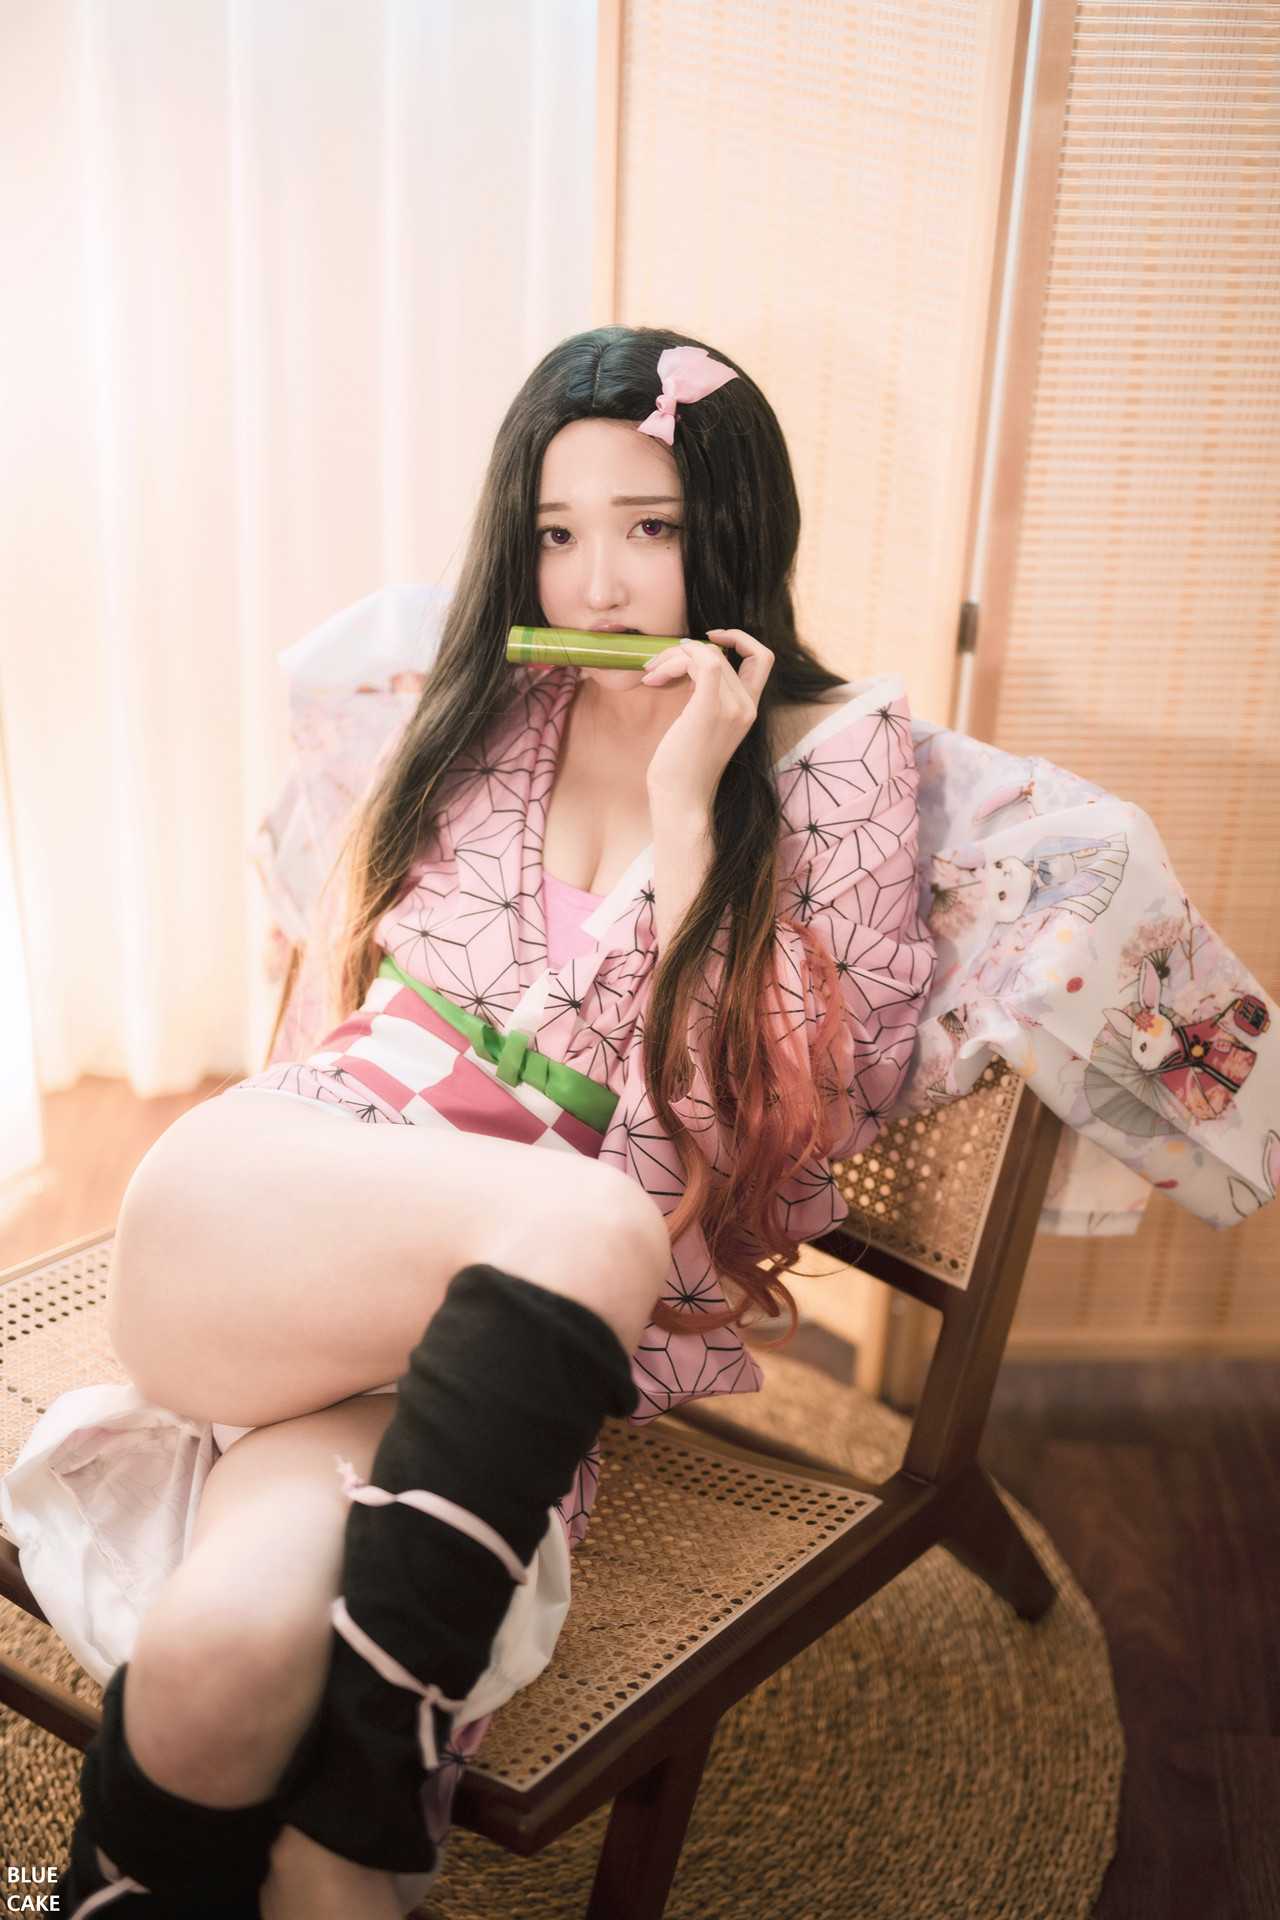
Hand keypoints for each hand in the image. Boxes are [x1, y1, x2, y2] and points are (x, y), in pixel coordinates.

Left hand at [641, 628, 775, 813]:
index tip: (708, 639)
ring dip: (672, 658)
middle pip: (720, 654)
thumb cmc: (682, 769)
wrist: (680, 800)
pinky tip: (658, 674)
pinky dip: (679, 658)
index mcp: (748, 710)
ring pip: (707, 655)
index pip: (762, 658)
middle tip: (654, 668)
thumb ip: (703, 699)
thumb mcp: (700, 727)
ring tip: (650, 677)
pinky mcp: (710, 710)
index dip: (739, 638)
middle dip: (682, 652)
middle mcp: (746, 707)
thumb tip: (682, 666)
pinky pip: (704, 662)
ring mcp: (732, 709)